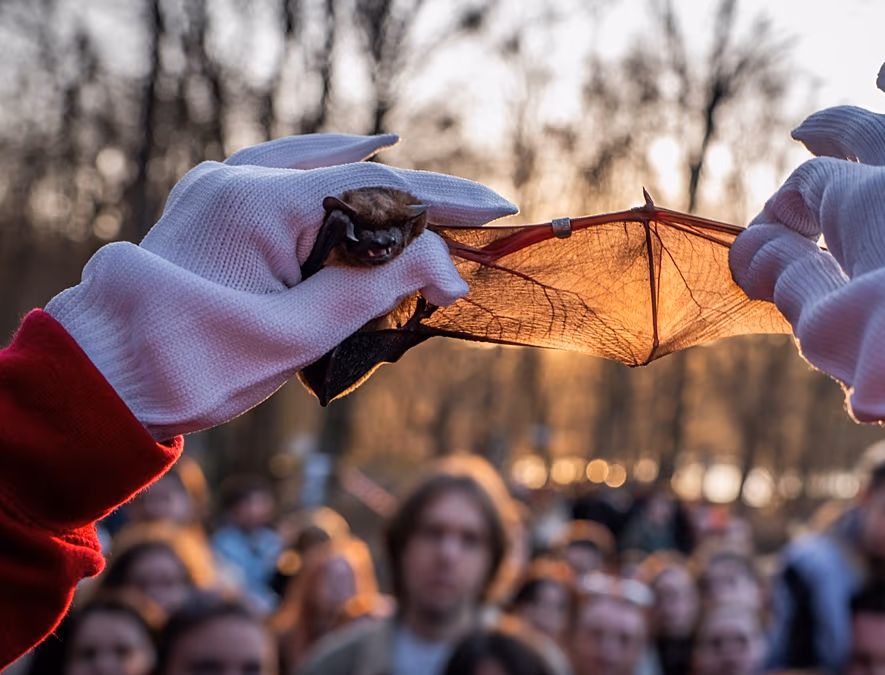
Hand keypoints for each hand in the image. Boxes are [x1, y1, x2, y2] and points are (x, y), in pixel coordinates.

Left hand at [46, 133, 516, 440]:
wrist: (101, 381)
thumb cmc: (191, 366)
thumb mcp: (296, 335)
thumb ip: (374, 292)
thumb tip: (446, 268)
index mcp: (259, 204)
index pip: (376, 192)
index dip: (444, 203)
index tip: (498, 211)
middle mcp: (239, 180)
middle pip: (356, 176)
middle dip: (421, 199)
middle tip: (479, 216)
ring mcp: (222, 187)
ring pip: (322, 166)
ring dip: (382, 185)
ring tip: (436, 198)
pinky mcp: (214, 205)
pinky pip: (287, 173)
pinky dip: (332, 173)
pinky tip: (360, 160)